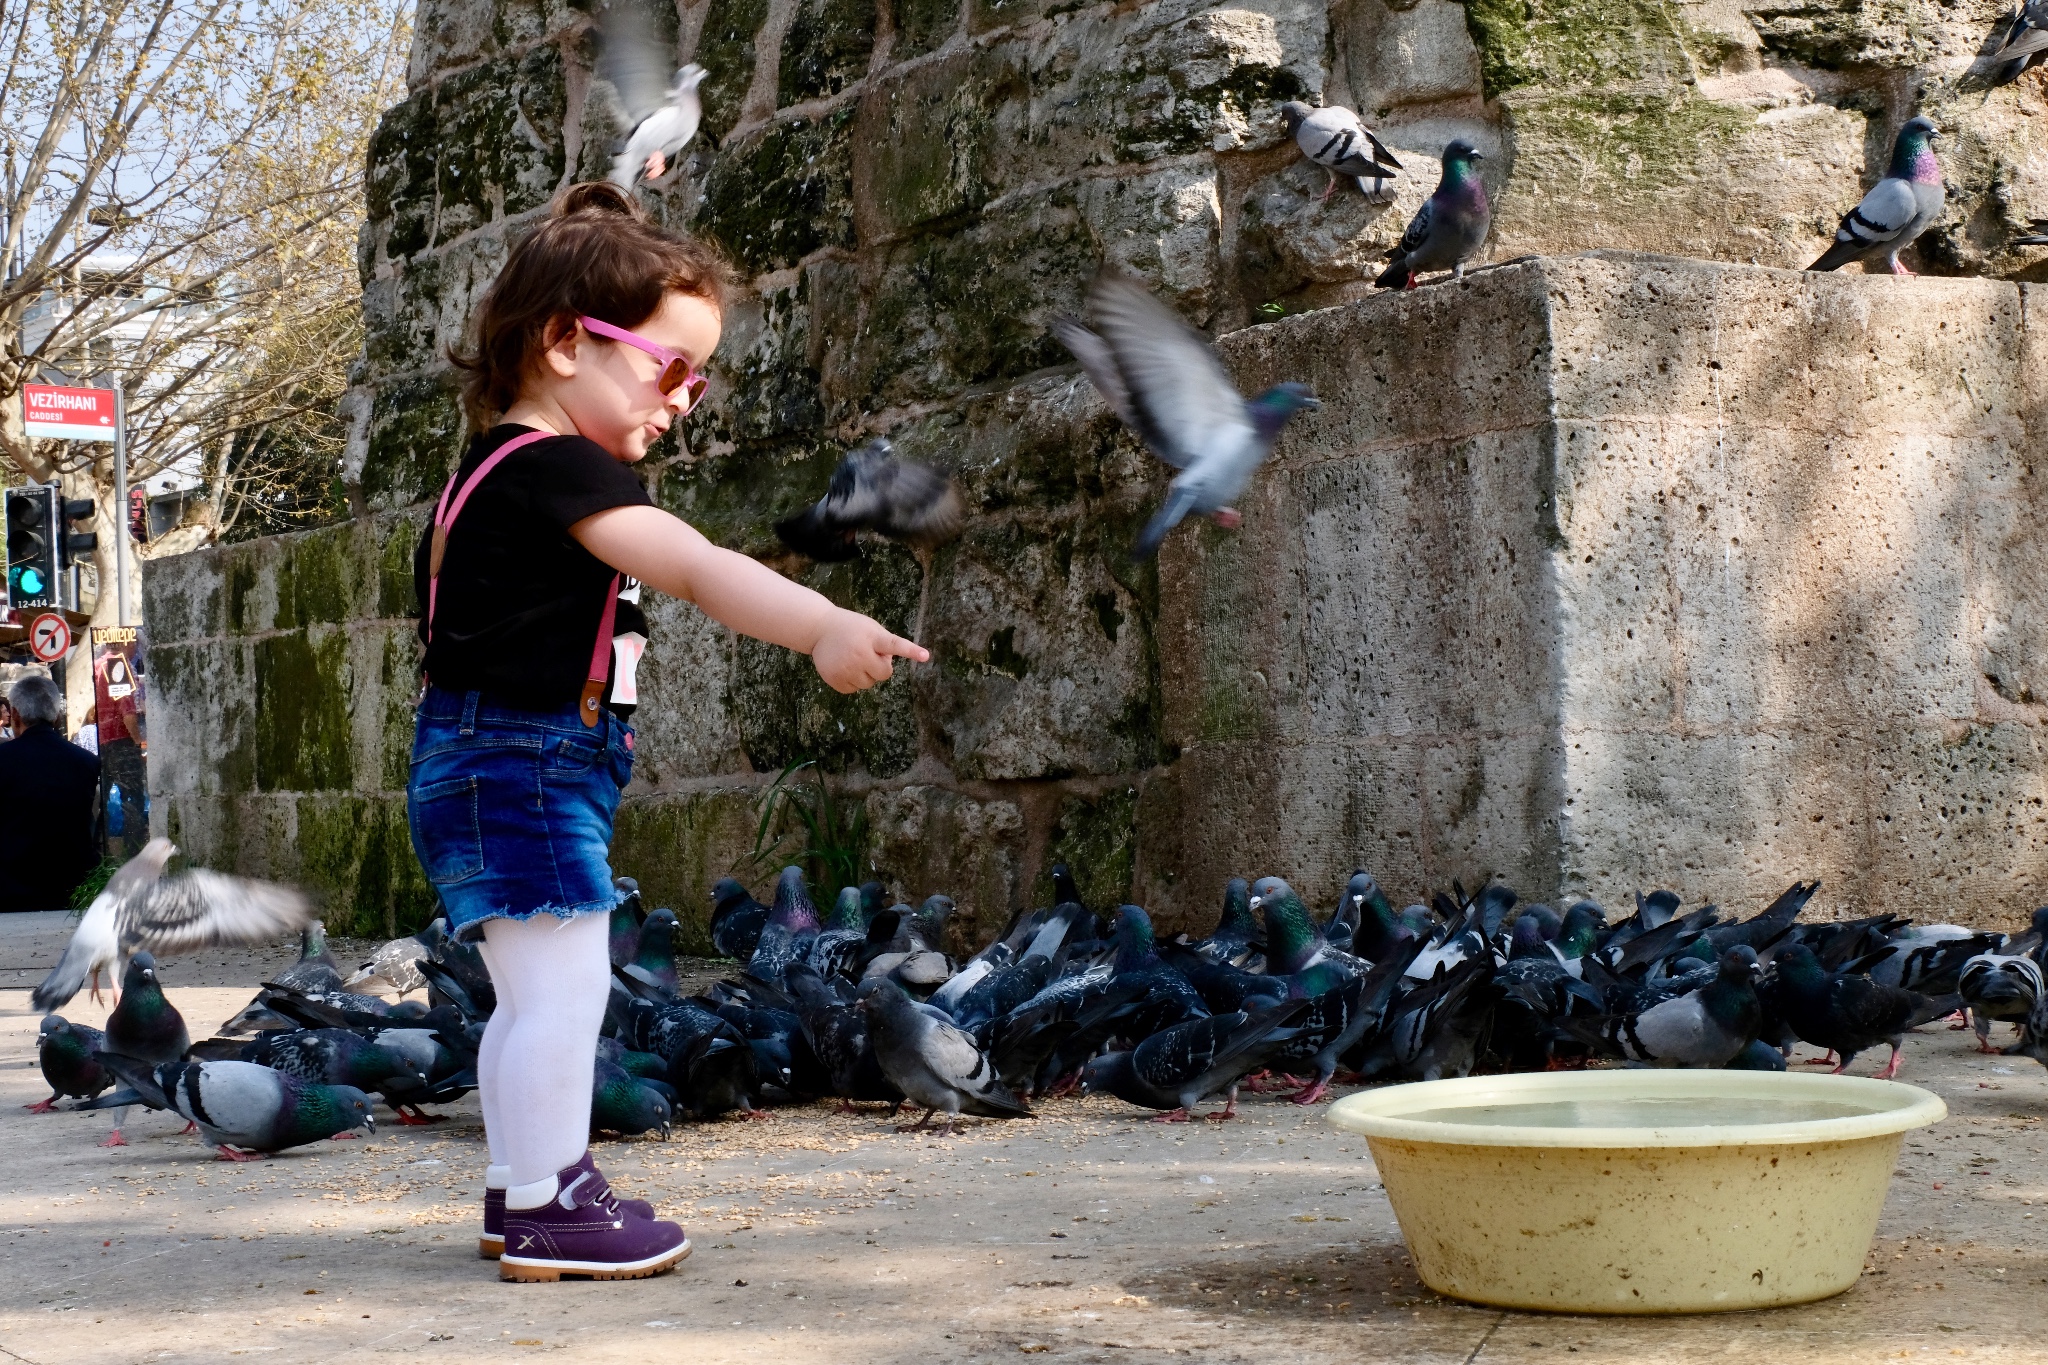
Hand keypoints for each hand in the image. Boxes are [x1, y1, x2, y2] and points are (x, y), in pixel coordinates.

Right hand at [811, 609, 927, 693]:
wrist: (819, 628)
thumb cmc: (851, 628)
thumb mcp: (870, 628)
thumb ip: (884, 643)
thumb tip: (888, 664)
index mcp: (872, 637)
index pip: (894, 645)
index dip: (910, 651)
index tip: (925, 656)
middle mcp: (859, 653)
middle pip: (884, 674)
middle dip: (880, 667)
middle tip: (868, 654)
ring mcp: (846, 667)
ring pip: (868, 684)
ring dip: (865, 675)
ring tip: (853, 658)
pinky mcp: (835, 679)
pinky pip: (853, 690)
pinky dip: (852, 681)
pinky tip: (844, 666)